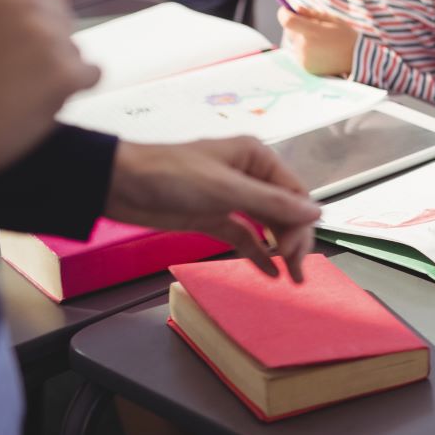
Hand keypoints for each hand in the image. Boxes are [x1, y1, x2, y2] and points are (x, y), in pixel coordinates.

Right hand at [0, 0, 97, 190]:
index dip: (21, 13)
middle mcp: (28, 2)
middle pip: (59, 13)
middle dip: (40, 36)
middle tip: (2, 66)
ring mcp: (50, 37)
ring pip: (73, 44)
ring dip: (54, 63)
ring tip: (13, 84)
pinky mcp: (67, 73)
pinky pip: (90, 72)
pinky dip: (71, 86)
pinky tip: (35, 97)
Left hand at [107, 139, 320, 281]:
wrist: (118, 184)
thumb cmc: (172, 176)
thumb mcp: (227, 189)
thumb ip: (273, 204)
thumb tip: (317, 213)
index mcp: (257, 158)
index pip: (294, 194)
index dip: (301, 224)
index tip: (296, 253)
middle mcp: (249, 175)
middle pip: (284, 211)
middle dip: (293, 239)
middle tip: (296, 271)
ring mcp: (231, 197)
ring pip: (267, 225)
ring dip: (280, 249)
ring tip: (291, 276)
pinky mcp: (213, 216)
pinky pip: (245, 235)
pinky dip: (258, 252)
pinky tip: (270, 272)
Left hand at [278, 8, 359, 76]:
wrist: (355, 59)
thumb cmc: (345, 35)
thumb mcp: (332, 19)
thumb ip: (311, 13)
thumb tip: (295, 9)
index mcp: (312, 32)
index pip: (287, 21)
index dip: (283, 13)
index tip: (285, 10)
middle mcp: (304, 46)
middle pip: (290, 31)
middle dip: (296, 26)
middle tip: (311, 26)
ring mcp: (304, 58)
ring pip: (295, 43)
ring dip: (302, 39)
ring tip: (321, 41)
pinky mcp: (305, 67)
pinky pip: (299, 54)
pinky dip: (306, 50)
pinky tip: (321, 51)